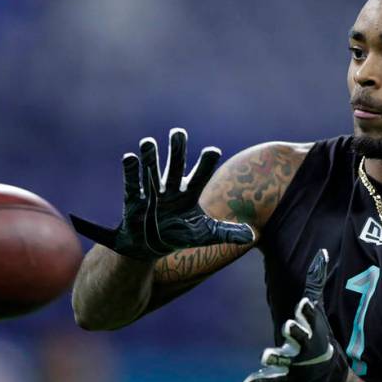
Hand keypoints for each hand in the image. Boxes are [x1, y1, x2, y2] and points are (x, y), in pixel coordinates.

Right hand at [70, 128, 255, 260]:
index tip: (213, 151)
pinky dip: (130, 172)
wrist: (150, 248)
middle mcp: (171, 188)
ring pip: (152, 170)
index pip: (201, 175)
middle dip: (176, 150)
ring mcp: (152, 193)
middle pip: (175, 166)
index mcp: (189, 193)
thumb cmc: (179, 236)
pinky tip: (130, 158)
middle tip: (178, 133)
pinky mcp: (134, 201)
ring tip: (148, 141)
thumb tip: (252, 236)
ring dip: (150, 157)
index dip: (206, 163)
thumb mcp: (205, 235)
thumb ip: (227, 233)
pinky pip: (132, 185)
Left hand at [241, 249, 348, 381]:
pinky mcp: (283, 374)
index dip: (307, 311)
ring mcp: (294, 360)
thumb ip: (316, 281)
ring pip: (282, 358)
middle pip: (299, 336)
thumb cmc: (318, 333)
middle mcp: (304, 344)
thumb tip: (323, 252)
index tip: (304, 303)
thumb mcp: (318, 309)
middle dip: (295, 332)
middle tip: (288, 325)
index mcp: (312, 327)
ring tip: (265, 355)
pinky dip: (258, 380)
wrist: (324, 370)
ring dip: (274, 356)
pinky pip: (269, 378)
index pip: (311, 317)